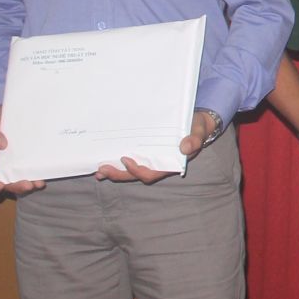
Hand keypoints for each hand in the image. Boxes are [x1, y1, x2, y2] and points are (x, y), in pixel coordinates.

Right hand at [0, 105, 42, 196]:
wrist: (9, 110)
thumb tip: (1, 144)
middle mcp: (1, 165)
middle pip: (6, 184)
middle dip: (15, 188)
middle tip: (27, 185)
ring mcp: (15, 162)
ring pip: (20, 180)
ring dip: (29, 185)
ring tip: (38, 183)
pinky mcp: (27, 157)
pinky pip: (31, 170)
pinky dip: (37, 175)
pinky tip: (44, 174)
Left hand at [94, 109, 217, 183]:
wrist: (197, 123)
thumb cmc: (197, 127)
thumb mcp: (199, 130)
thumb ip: (195, 139)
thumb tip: (185, 148)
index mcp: (171, 163)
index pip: (151, 173)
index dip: (137, 170)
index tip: (125, 159)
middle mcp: (159, 165)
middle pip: (137, 175)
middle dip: (119, 174)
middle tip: (102, 170)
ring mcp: (152, 161)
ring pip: (132, 172)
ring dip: (116, 172)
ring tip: (100, 170)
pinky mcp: (146, 154)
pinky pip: (131, 163)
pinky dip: (118, 165)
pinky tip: (105, 163)